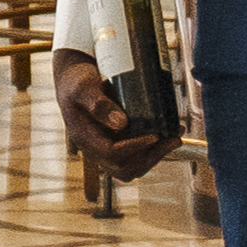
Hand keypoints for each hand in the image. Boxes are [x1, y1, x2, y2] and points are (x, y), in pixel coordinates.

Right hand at [55, 47, 176, 182]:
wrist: (73, 79)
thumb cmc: (76, 81)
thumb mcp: (83, 87)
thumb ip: (98, 104)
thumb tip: (121, 123)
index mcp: (85, 137)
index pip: (111, 153)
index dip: (134, 147)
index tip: (154, 135)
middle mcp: (95, 147)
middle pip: (123, 168)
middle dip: (150, 157)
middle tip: (170, 140)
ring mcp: (105, 146)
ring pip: (131, 167)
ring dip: (155, 157)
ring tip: (173, 138)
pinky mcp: (116, 142)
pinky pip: (135, 157)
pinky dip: (153, 150)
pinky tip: (167, 134)